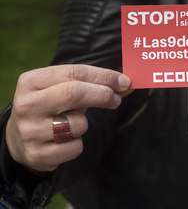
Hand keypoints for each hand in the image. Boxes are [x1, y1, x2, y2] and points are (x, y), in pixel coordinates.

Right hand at [6, 64, 132, 171]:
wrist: (20, 137)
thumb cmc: (50, 107)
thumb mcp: (62, 89)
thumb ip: (92, 84)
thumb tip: (126, 84)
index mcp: (32, 81)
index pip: (75, 73)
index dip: (104, 76)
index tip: (125, 81)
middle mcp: (27, 104)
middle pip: (75, 93)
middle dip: (103, 95)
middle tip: (117, 99)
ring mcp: (30, 130)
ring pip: (78, 124)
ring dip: (84, 124)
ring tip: (70, 123)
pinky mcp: (37, 153)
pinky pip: (76, 147)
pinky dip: (78, 143)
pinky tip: (64, 140)